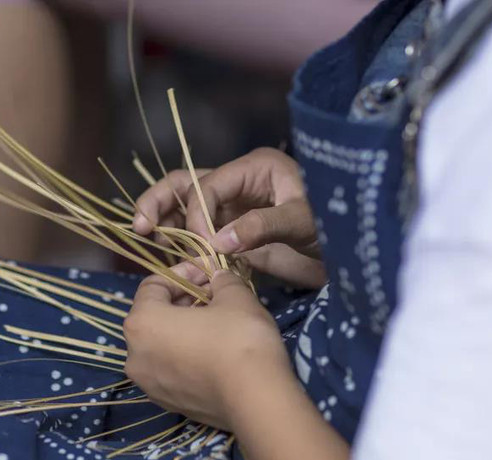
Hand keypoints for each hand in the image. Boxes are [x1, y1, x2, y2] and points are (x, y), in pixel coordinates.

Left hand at [123, 269, 293, 430]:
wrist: (255, 400)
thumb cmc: (238, 338)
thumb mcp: (235, 296)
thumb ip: (221, 280)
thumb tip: (218, 277)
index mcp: (141, 322)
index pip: (154, 285)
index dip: (183, 272)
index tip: (209, 271)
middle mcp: (134, 355)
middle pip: (153, 315)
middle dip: (183, 300)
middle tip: (214, 294)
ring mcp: (149, 384)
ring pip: (161, 345)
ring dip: (183, 329)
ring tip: (216, 322)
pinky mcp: (167, 404)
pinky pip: (170, 369)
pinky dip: (185, 355)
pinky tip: (214, 351)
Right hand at [133, 148, 324, 288]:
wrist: (352, 256)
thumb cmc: (336, 227)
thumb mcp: (304, 222)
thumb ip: (263, 227)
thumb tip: (218, 242)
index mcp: (255, 169)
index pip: (209, 185)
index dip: (197, 213)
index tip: (200, 244)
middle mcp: (238, 184)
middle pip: (186, 185)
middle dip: (159, 202)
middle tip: (139, 226)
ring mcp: (233, 210)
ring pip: (186, 209)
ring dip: (164, 222)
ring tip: (145, 238)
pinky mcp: (232, 236)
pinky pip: (198, 237)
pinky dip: (181, 245)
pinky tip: (169, 258)